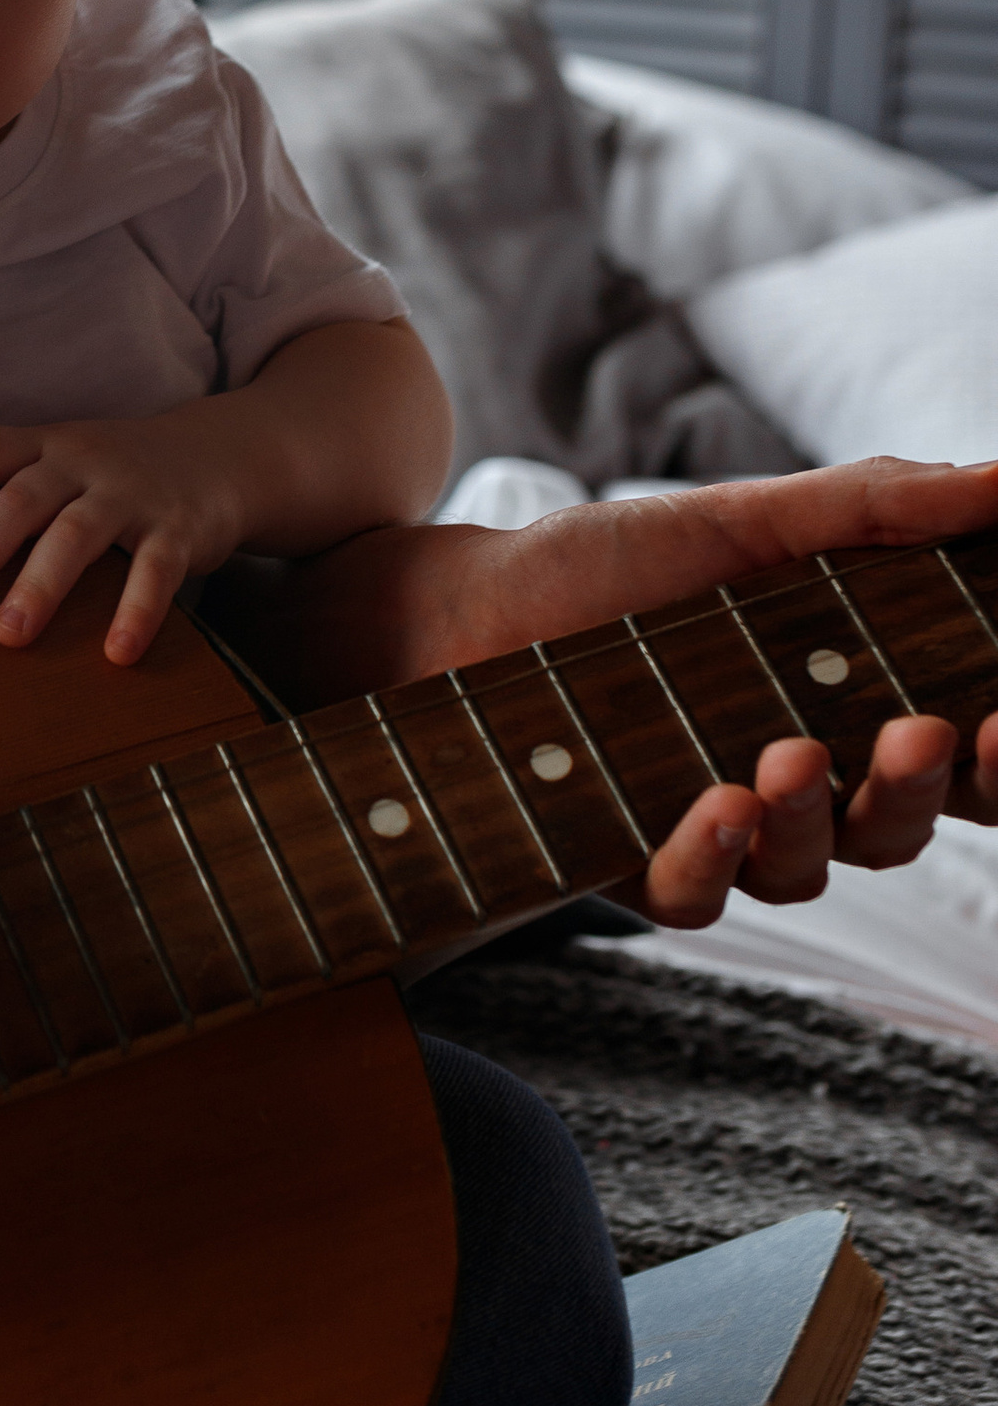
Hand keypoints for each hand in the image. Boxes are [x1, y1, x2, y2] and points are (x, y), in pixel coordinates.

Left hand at [0, 416, 248, 662]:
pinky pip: (156, 570)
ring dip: (40, 585)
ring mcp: (132, 493)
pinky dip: (136, 611)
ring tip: (8, 635)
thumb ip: (11, 495)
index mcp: (46, 446)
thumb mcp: (64, 464)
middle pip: (22, 498)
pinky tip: (117, 653)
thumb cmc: (117, 477)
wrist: (221, 457)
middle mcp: (83, 462)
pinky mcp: (180, 528)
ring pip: (77, 533)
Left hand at [276, 455, 997, 925]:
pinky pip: (701, 896)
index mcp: (845, 698)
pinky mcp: (635, 862)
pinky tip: (717, 802)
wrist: (459, 605)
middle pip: (910, 821)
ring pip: (815, 866)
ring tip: (794, 754)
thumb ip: (878, 509)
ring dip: (824, 818)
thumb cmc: (610, 563)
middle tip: (932, 732)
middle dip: (936, 788)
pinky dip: (716, 858)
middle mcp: (800, 777)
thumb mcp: (748, 521)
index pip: (964, 750)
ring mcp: (720, 828)